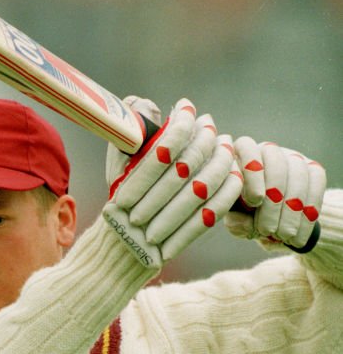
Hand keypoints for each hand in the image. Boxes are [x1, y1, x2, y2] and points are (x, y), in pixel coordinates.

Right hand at [103, 97, 243, 268]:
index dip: (179, 125)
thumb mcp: (118, 166)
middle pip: (186, 165)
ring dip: (220, 161)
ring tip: (225, 144)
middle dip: (203, 139)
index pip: (161, 149)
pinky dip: (227, 191)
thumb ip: (130, 135)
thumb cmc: (124, 199)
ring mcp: (159, 227)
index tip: (186, 107)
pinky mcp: (179, 241)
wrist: (125, 249)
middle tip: (210, 125)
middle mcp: (139, 208)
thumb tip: (142, 104)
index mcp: (123, 186)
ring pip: (203, 187)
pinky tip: (235, 173)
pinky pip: (212, 213)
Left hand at [225, 137, 325, 250]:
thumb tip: (240, 221)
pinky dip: (309, 210)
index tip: (255, 201)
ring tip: (283, 235)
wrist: (274, 223)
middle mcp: (267, 150)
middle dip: (273, 199)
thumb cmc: (245, 217)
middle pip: (276, 161)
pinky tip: (299, 234)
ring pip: (298, 172)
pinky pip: (316, 182)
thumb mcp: (236, 221)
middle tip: (267, 230)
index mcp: (241, 155)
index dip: (253, 172)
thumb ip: (235, 221)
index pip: (247, 147)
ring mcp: (292, 157)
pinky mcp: (312, 168)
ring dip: (291, 208)